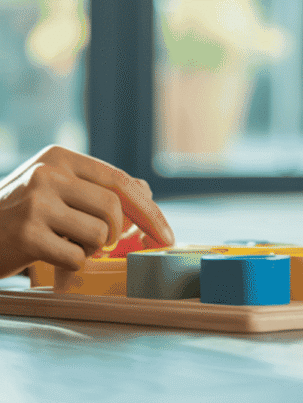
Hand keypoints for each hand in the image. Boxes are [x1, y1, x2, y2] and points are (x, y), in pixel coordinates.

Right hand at [0, 145, 174, 277]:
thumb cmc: (16, 215)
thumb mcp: (53, 189)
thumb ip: (95, 188)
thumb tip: (146, 192)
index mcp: (60, 158)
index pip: (120, 180)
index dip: (148, 209)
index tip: (165, 233)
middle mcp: (48, 174)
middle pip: (114, 206)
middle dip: (118, 232)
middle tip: (107, 244)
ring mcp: (36, 203)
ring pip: (98, 233)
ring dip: (91, 248)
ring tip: (67, 244)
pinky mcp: (26, 235)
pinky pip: (76, 256)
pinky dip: (73, 264)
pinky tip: (51, 257)